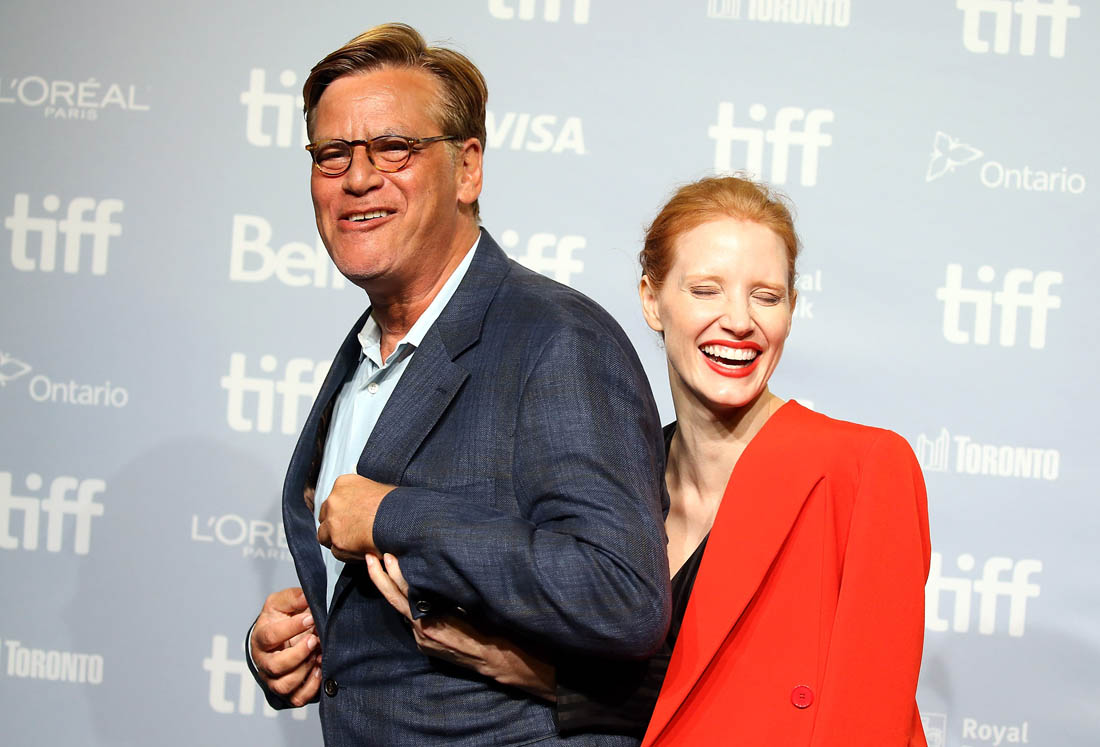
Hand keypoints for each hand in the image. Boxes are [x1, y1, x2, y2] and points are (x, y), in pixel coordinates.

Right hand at [250, 587, 320, 706]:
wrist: (277, 639)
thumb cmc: (279, 619)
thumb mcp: (282, 603)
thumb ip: (293, 598)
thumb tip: (307, 596)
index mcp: (260, 639)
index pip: (271, 636)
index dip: (292, 627)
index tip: (310, 618)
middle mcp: (264, 662)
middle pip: (276, 666)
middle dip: (298, 653)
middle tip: (314, 639)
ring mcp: (274, 679)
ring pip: (285, 685)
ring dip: (305, 670)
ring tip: (319, 654)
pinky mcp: (287, 692)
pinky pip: (297, 698)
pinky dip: (311, 687)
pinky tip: (320, 670)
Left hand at [317, 474, 394, 560]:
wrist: (401, 520)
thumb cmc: (395, 504)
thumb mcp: (378, 488)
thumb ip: (362, 494)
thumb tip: (363, 501)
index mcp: (343, 484)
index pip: (333, 498)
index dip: (341, 510)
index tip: (348, 515)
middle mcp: (334, 502)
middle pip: (325, 516)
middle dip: (335, 524)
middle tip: (350, 530)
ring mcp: (333, 523)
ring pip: (325, 535)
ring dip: (336, 539)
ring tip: (354, 542)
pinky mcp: (338, 542)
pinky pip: (336, 552)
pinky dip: (346, 553)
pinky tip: (359, 550)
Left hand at [366, 553, 556, 700]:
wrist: (498, 660)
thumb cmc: (489, 630)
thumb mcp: (469, 607)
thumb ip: (446, 594)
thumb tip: (433, 572)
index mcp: (430, 623)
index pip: (404, 594)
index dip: (394, 574)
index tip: (388, 555)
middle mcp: (422, 633)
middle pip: (394, 601)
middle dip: (381, 578)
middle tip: (370, 557)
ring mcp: (422, 640)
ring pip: (401, 609)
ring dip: (390, 588)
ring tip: (381, 567)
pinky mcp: (426, 644)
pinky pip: (410, 618)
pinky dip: (403, 600)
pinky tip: (401, 587)